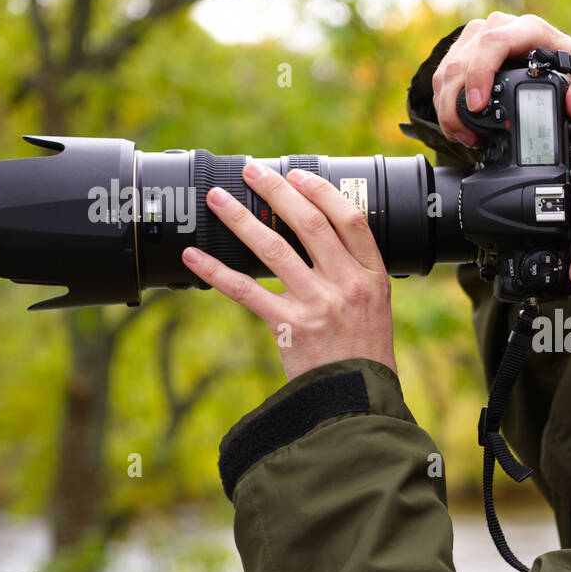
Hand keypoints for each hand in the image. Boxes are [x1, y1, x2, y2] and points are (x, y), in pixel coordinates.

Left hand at [181, 162, 396, 381]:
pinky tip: (194, 257)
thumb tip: (319, 234)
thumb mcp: (376, 305)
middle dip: (276, 191)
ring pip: (273, 250)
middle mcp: (347, 285)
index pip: (349, 219)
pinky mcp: (289, 327)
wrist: (357, 399)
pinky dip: (216, 272)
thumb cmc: (364, 351)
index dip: (321, 191)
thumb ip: (353, 271)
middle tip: (252, 172)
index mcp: (373, 276)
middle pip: (309, 224)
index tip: (297, 174)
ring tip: (217, 199)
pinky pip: (246, 292)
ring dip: (240, 220)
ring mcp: (318, 305)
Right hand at [433, 11, 570, 147]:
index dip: (480, 73)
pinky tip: (458, 125)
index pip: (494, 42)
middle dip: (456, 104)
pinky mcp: (463, 50)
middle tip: (467, 135)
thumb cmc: (569, 71)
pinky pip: (442, 76)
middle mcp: (499, 27)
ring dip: (447, 108)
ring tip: (463, 136)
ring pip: (447, 70)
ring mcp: (477, 37)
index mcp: (529, 30)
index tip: (478, 105)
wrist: (555, 63)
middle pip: (462, 61)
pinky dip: (444, 104)